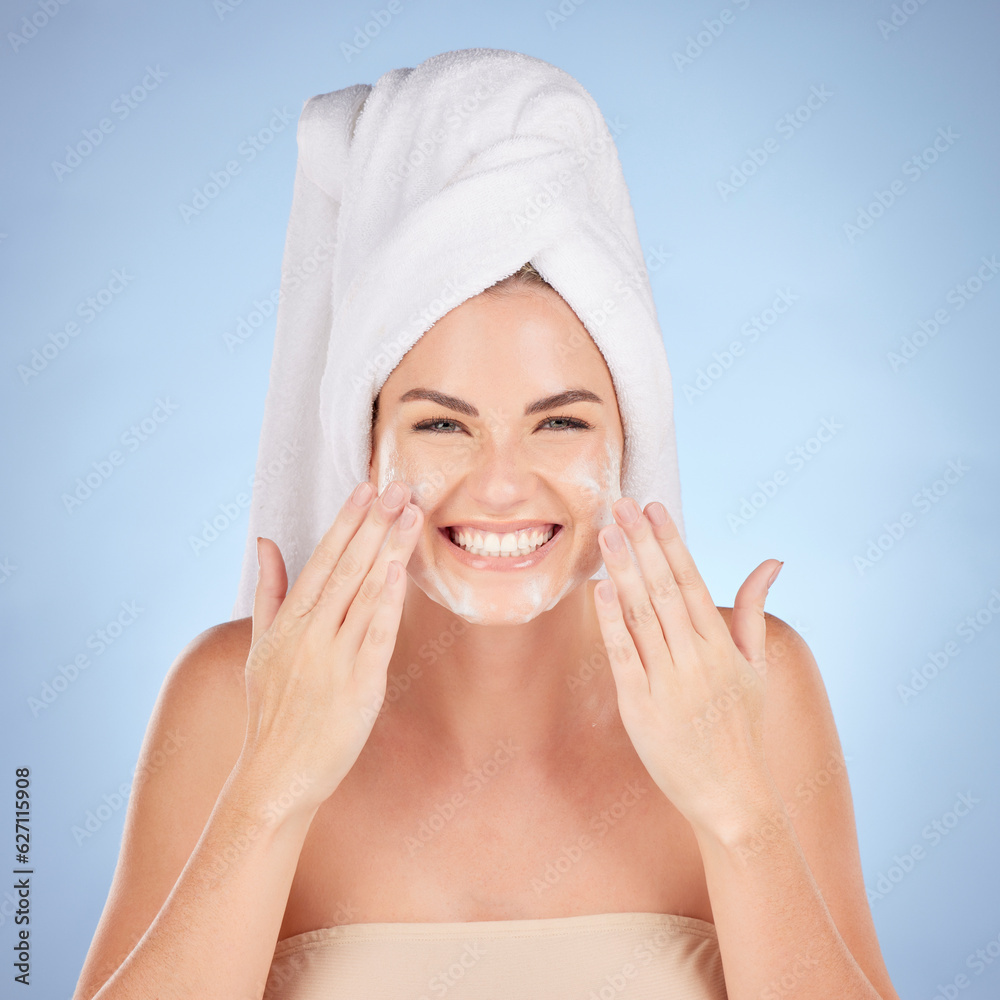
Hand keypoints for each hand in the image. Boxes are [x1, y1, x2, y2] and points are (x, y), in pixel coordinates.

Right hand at [238, 480, 423, 819]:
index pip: (322, 559)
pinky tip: (400, 571)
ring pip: (365, 593)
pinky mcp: (360, 685)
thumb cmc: (270, 710)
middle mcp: (311, 633)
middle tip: (400, 485)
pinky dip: (387, 603)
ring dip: (390, 550)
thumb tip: (265, 540)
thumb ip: (269, 590)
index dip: (346, 521)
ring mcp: (335, 658)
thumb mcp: (259, 645)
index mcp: (289, 621)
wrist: (276, 775)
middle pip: (348, 566)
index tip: (366, 488)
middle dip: (375, 523)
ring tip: (411, 513)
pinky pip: (376, 636)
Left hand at [593, 496, 782, 837]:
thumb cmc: (743, 728)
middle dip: (641, 543)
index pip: (693, 581)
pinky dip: (612, 622)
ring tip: (607, 532)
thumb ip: (755, 611)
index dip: (670, 541)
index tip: (653, 507)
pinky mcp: (640, 709)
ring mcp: (668, 683)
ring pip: (642, 616)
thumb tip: (772, 560)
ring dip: (623, 571)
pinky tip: (601, 589)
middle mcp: (696, 660)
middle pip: (664, 589)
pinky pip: (624, 657)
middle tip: (620, 503)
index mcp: (723, 647)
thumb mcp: (757, 668)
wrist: (733, 798)